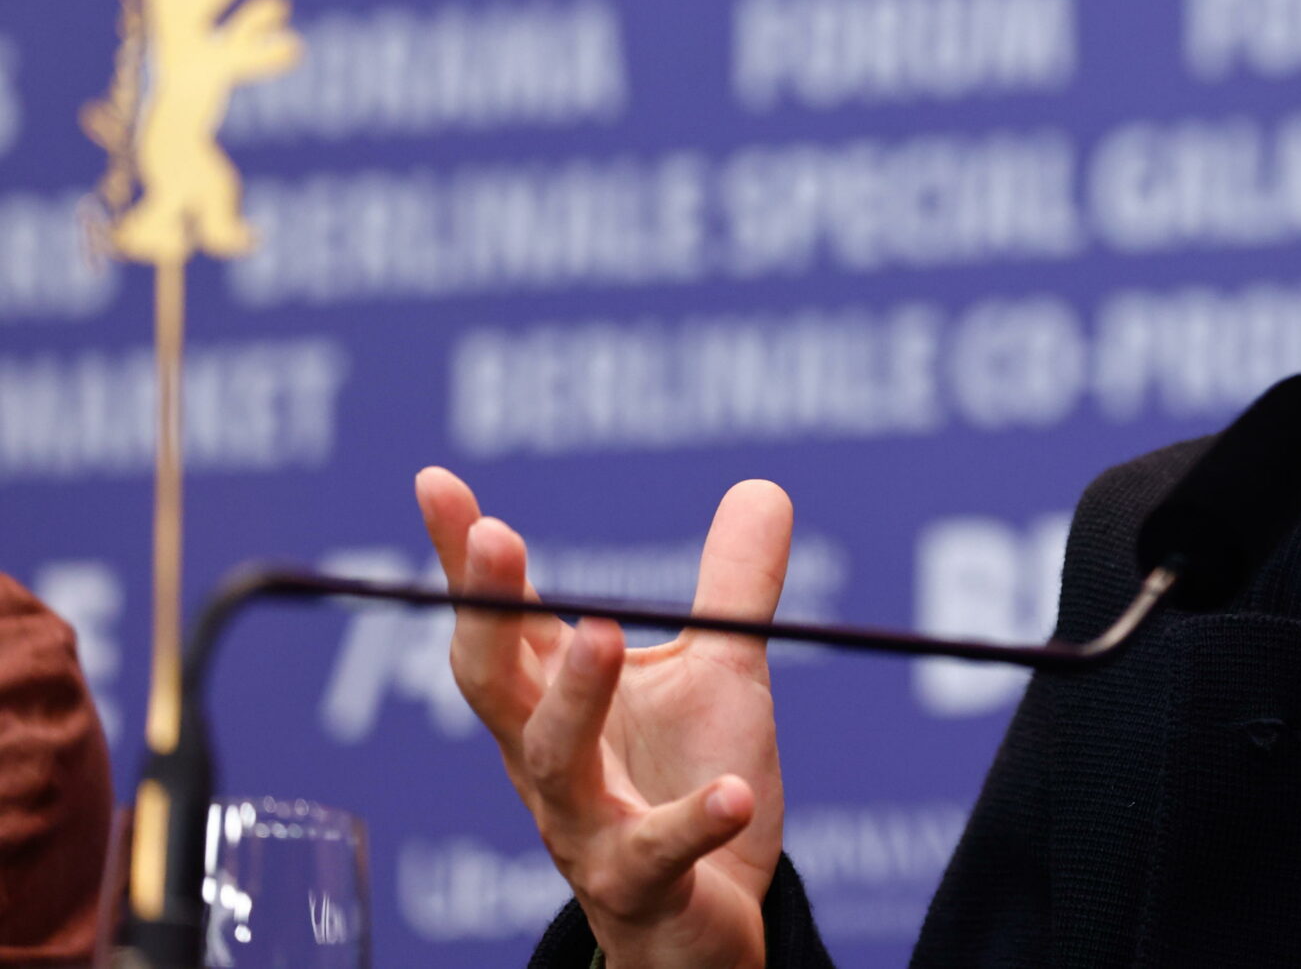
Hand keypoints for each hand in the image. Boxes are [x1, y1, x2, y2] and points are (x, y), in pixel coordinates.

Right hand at [417, 467, 793, 968]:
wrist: (705, 920)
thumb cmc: (687, 782)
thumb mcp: (719, 674)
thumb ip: (732, 589)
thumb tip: (761, 487)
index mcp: (553, 699)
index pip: (501, 620)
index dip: (466, 558)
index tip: (437, 481)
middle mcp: (548, 761)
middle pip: (494, 685)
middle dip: (488, 612)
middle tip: (499, 536)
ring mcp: (586, 825)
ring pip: (555, 762)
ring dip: (574, 698)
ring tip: (605, 633)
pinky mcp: (641, 884)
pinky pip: (657, 851)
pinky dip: (693, 820)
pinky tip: (734, 793)